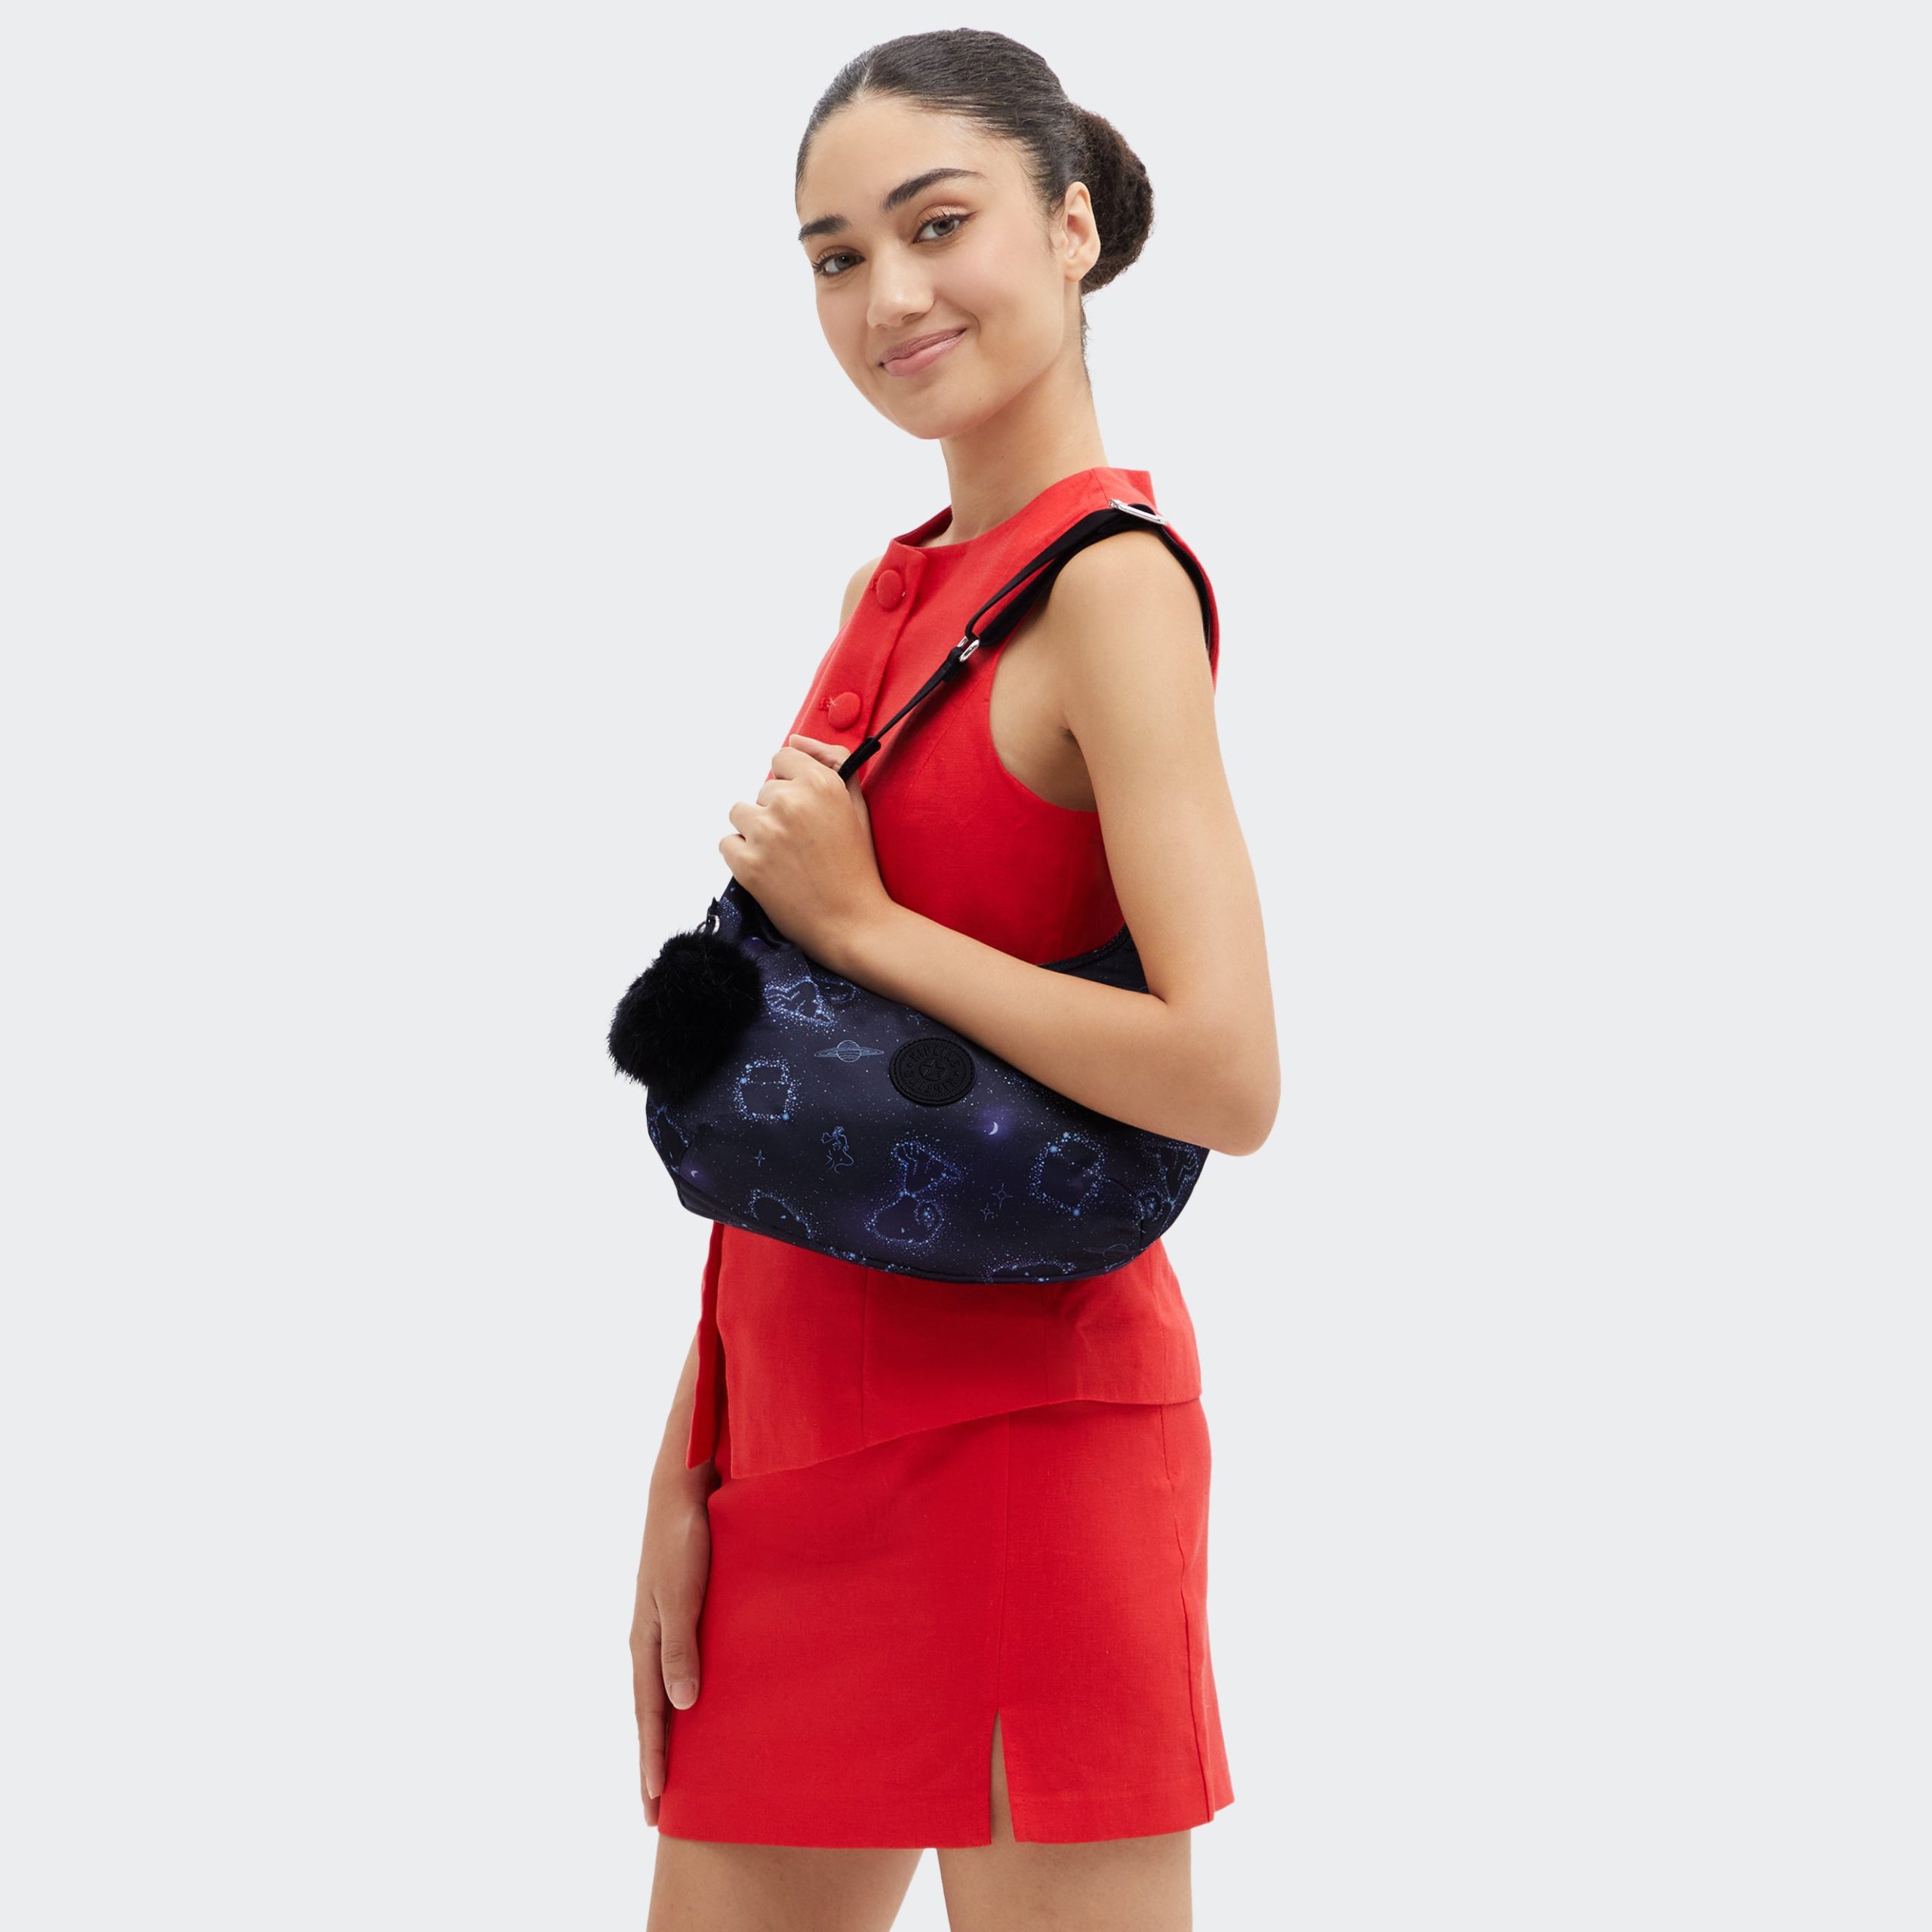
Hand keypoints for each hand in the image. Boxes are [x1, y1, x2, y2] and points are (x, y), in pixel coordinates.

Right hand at [631, 1477, 712, 1827]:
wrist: (682, 1488)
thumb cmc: (685, 1538)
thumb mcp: (682, 1594)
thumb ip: (681, 1647)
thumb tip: (682, 1706)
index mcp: (645, 1641)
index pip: (648, 1715)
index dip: (652, 1761)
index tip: (654, 1807)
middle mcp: (649, 1639)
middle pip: (649, 1712)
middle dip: (652, 1761)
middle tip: (655, 1812)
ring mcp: (661, 1624)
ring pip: (661, 1692)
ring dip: (665, 1733)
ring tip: (673, 1772)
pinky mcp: (678, 1608)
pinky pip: (675, 1666)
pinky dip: (679, 1697)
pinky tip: (694, 1707)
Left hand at [721, 733, 889, 964]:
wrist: (853, 922)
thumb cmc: (856, 866)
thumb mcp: (856, 805)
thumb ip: (831, 762)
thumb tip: (796, 740)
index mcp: (821, 783)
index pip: (783, 757)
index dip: (792, 782)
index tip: (803, 806)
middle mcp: (791, 802)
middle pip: (763, 790)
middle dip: (777, 812)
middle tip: (803, 843)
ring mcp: (766, 833)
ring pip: (741, 814)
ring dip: (756, 832)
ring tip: (785, 856)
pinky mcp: (746, 864)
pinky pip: (727, 844)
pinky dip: (743, 857)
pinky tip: (771, 871)